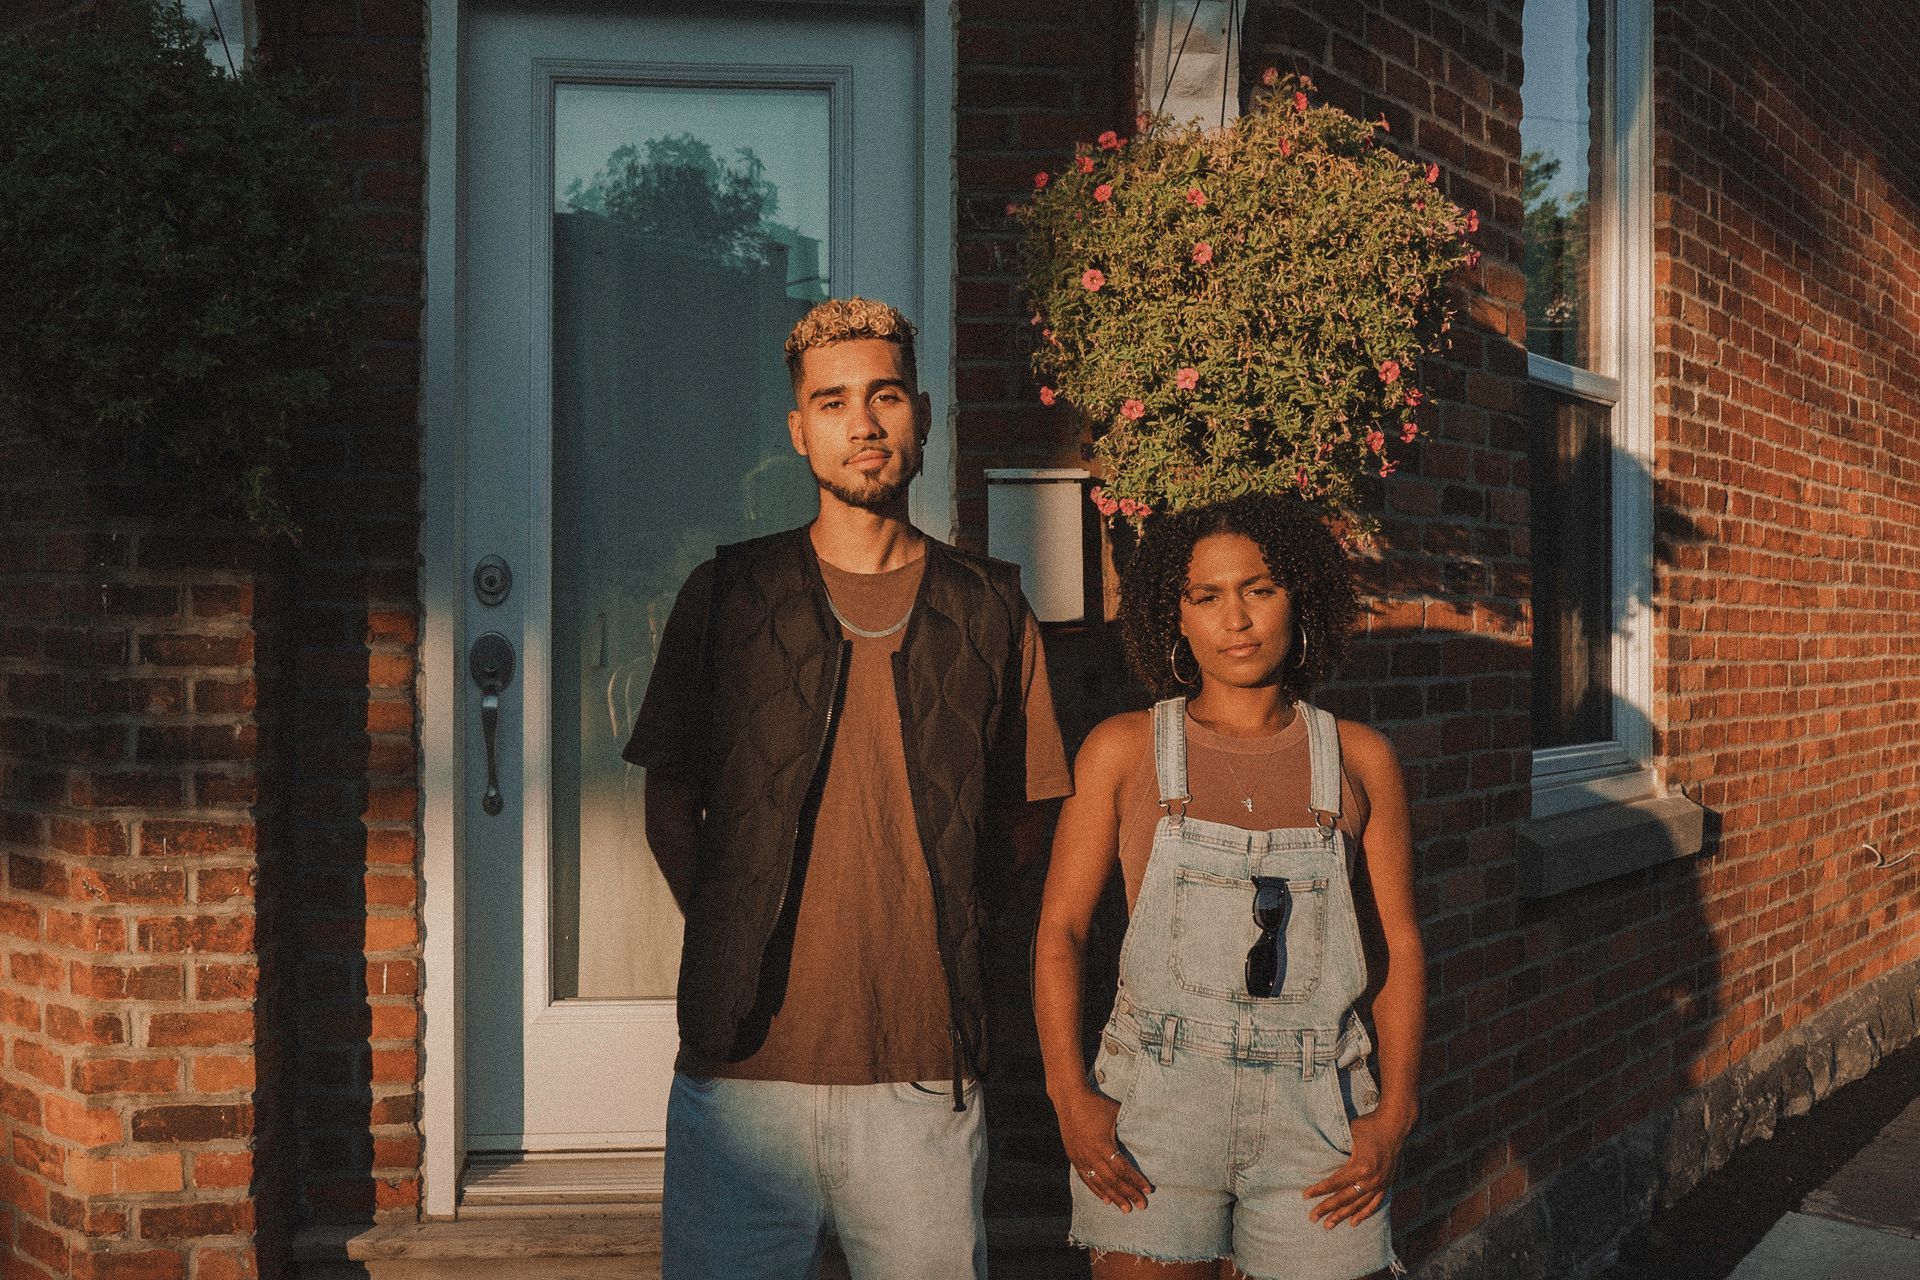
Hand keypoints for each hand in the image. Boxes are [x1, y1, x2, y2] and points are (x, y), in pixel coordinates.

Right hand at [1054, 1085, 1152, 1210]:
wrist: (1070, 1099)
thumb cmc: (1097, 1104)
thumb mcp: (1117, 1113)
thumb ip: (1130, 1129)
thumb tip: (1150, 1138)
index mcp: (1103, 1144)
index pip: (1122, 1169)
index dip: (1136, 1180)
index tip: (1148, 1189)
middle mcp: (1091, 1154)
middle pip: (1112, 1180)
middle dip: (1128, 1194)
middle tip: (1142, 1205)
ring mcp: (1081, 1158)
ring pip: (1099, 1183)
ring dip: (1114, 1197)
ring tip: (1126, 1209)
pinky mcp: (1074, 1158)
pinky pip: (1086, 1179)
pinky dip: (1097, 1191)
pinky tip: (1106, 1200)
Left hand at [1304, 1106, 1409, 1227]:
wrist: (1394, 1124)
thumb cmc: (1368, 1125)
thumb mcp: (1349, 1134)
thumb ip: (1338, 1148)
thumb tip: (1319, 1154)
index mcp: (1361, 1167)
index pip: (1335, 1183)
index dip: (1319, 1190)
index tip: (1305, 1196)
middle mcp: (1371, 1179)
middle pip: (1345, 1198)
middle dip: (1327, 1208)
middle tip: (1312, 1217)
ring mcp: (1380, 1183)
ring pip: (1358, 1205)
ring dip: (1343, 1216)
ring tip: (1328, 1225)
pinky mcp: (1387, 1183)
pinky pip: (1374, 1203)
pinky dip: (1364, 1214)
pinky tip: (1354, 1222)